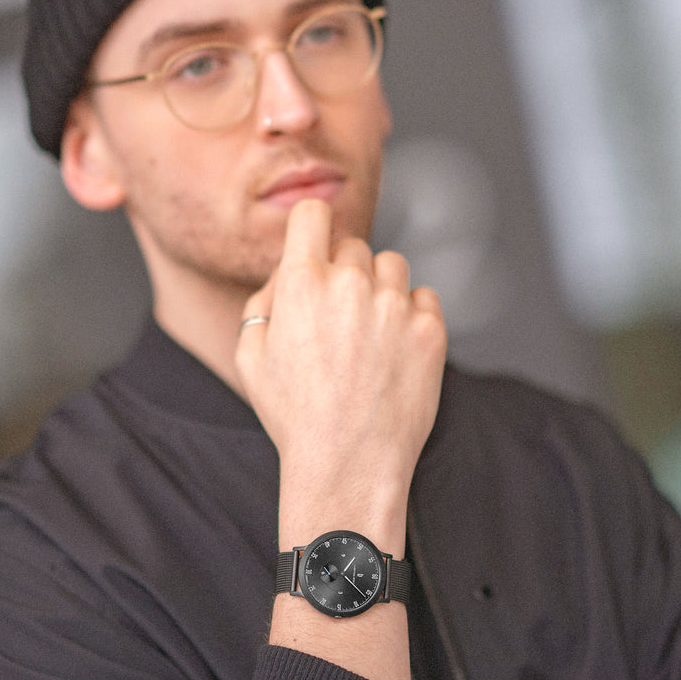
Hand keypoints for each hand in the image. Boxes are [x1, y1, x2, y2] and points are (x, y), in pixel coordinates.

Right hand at [235, 199, 445, 554]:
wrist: (347, 465)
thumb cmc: (294, 416)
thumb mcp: (250, 358)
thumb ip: (264, 302)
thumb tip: (287, 273)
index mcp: (302, 283)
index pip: (313, 213)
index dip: (313, 225)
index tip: (317, 241)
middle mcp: (351, 284)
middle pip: (353, 247)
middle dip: (345, 274)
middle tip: (340, 320)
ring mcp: (394, 306)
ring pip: (392, 266)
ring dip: (381, 289)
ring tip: (370, 335)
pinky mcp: (430, 330)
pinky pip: (424, 298)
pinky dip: (411, 316)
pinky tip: (394, 350)